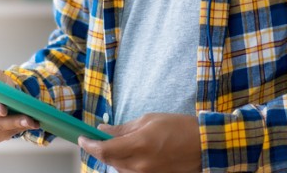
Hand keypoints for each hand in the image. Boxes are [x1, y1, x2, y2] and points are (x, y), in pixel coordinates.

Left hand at [77, 113, 201, 172]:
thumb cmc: (179, 128)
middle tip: (98, 138)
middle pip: (109, 161)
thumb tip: (103, 131)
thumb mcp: (149, 120)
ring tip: (118, 144)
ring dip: (114, 157)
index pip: (103, 150)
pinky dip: (126, 164)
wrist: (205, 146)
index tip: (81, 138)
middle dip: (101, 149)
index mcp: (139, 145)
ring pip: (119, 168)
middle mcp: (140, 165)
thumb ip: (123, 128)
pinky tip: (131, 154)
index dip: (88, 145)